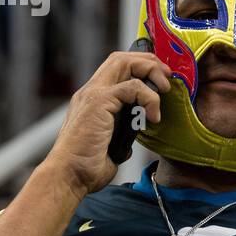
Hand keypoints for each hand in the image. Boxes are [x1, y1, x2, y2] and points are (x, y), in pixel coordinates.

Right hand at [44, 52, 170, 196]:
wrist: (69, 176)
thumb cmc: (85, 167)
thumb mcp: (110, 146)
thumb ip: (120, 135)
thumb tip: (131, 139)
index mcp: (93, 100)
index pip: (117, 68)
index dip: (141, 67)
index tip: (161, 80)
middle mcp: (90, 92)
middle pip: (121, 58)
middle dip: (149, 62)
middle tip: (167, 77)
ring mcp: (93, 95)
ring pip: (125, 63)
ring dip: (151, 72)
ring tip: (164, 91)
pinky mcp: (99, 103)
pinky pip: (132, 87)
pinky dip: (149, 98)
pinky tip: (153, 117)